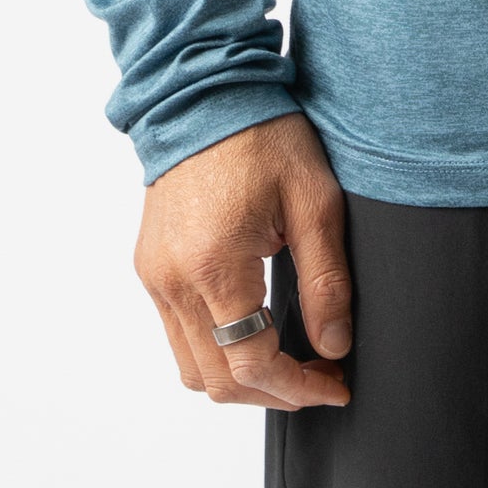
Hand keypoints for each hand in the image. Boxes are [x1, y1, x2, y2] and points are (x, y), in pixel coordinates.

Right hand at [133, 110, 351, 409]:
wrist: (204, 93)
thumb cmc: (263, 136)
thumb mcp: (314, 201)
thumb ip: (326, 280)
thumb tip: (334, 347)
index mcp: (214, 266)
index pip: (252, 365)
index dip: (299, 388)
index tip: (336, 384)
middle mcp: (173, 282)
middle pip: (218, 382)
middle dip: (273, 394)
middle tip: (320, 379)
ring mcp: (155, 277)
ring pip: (192, 368)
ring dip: (241, 380)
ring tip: (291, 363)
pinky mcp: (151, 268)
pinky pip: (178, 335)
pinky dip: (217, 351)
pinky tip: (256, 331)